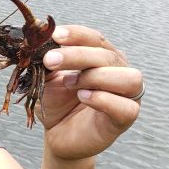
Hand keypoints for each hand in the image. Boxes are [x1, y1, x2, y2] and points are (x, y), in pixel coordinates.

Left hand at [39, 25, 142, 160]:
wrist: (57, 134)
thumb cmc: (57, 102)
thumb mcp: (48, 78)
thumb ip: (48, 60)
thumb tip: (40, 42)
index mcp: (102, 57)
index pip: (95, 39)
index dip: (77, 35)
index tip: (55, 35)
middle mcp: (119, 72)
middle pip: (108, 56)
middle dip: (76, 55)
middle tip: (49, 60)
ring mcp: (126, 96)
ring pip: (129, 78)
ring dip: (95, 77)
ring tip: (70, 83)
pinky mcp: (124, 119)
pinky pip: (126, 107)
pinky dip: (103, 100)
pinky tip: (82, 97)